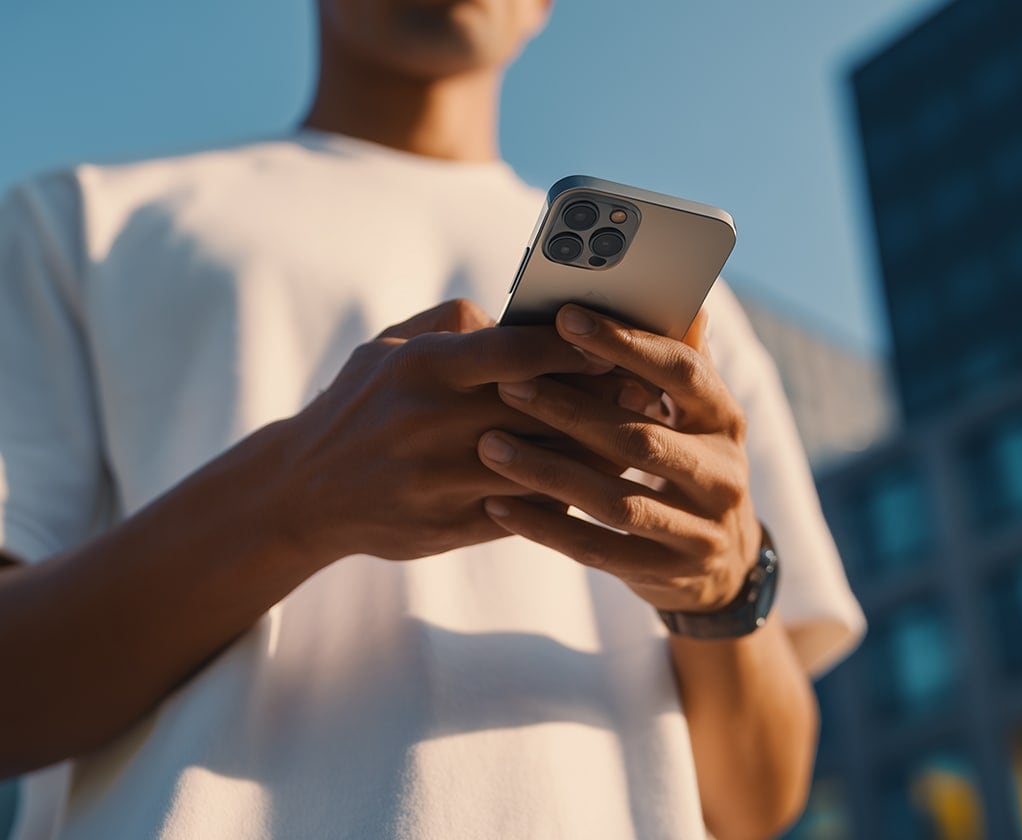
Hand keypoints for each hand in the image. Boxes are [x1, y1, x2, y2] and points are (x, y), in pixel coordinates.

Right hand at [278, 299, 616, 562]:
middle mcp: (433, 422)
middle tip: (650, 394)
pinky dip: (564, 496)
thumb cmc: (360, 405)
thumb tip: (522, 316)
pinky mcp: (448, 525)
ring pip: (544, 465)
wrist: (305, 492)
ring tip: (637, 439)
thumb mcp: (389, 347)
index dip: (575, 348)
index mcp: (423, 367)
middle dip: (602, 402)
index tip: (616, 344)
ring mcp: (441, 480)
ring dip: (596, 454)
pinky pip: (526, 510)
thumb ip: (455, 322)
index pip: (518, 351)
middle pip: (543, 410)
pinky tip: (595, 483)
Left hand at [476, 305, 762, 612]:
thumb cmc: (692, 463)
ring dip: (547, 472)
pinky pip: (597, 550)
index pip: (681, 372)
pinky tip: (498, 504)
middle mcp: (722, 475)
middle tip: (507, 385)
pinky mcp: (666, 573)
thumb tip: (682, 294)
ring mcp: (698, 531)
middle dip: (570, 410)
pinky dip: (545, 527)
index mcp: (726, 420)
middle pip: (639, 439)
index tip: (565, 319)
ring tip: (490, 446)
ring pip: (615, 501)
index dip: (625, 344)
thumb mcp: (697, 415)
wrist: (725, 565)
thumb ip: (681, 360)